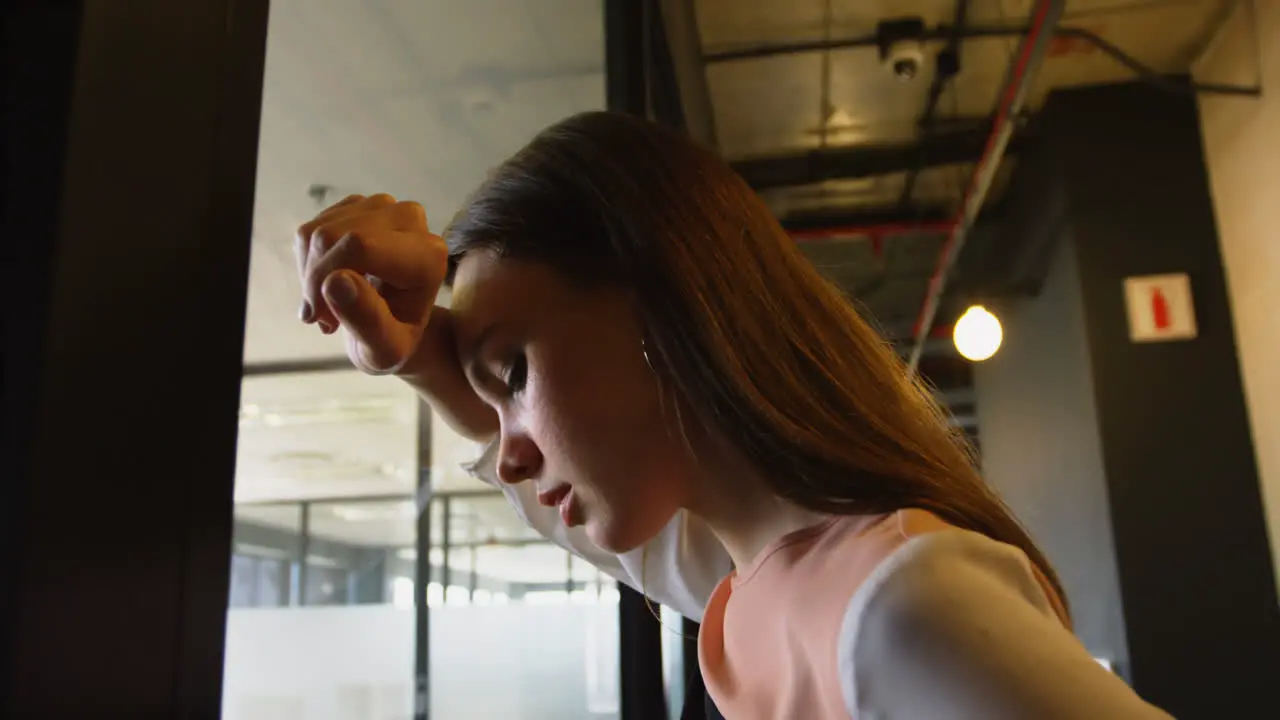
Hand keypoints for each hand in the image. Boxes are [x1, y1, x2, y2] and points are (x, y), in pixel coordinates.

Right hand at [295, 193, 446, 374]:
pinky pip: (312, 228)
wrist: (395, 326)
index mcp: (426, 256)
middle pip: (334, 236)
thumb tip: (336, 280)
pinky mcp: (359, 206)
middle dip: (315, 280)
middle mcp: (410, 221)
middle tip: (322, 317)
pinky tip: (324, 284)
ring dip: (310, 275)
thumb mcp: (384, 349)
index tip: (319, 318)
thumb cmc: (394, 341)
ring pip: (318, 231)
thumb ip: (366, 320)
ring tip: (326, 305)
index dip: (326, 278)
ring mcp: (383, 208)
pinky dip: (308, 262)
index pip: (358, 245)